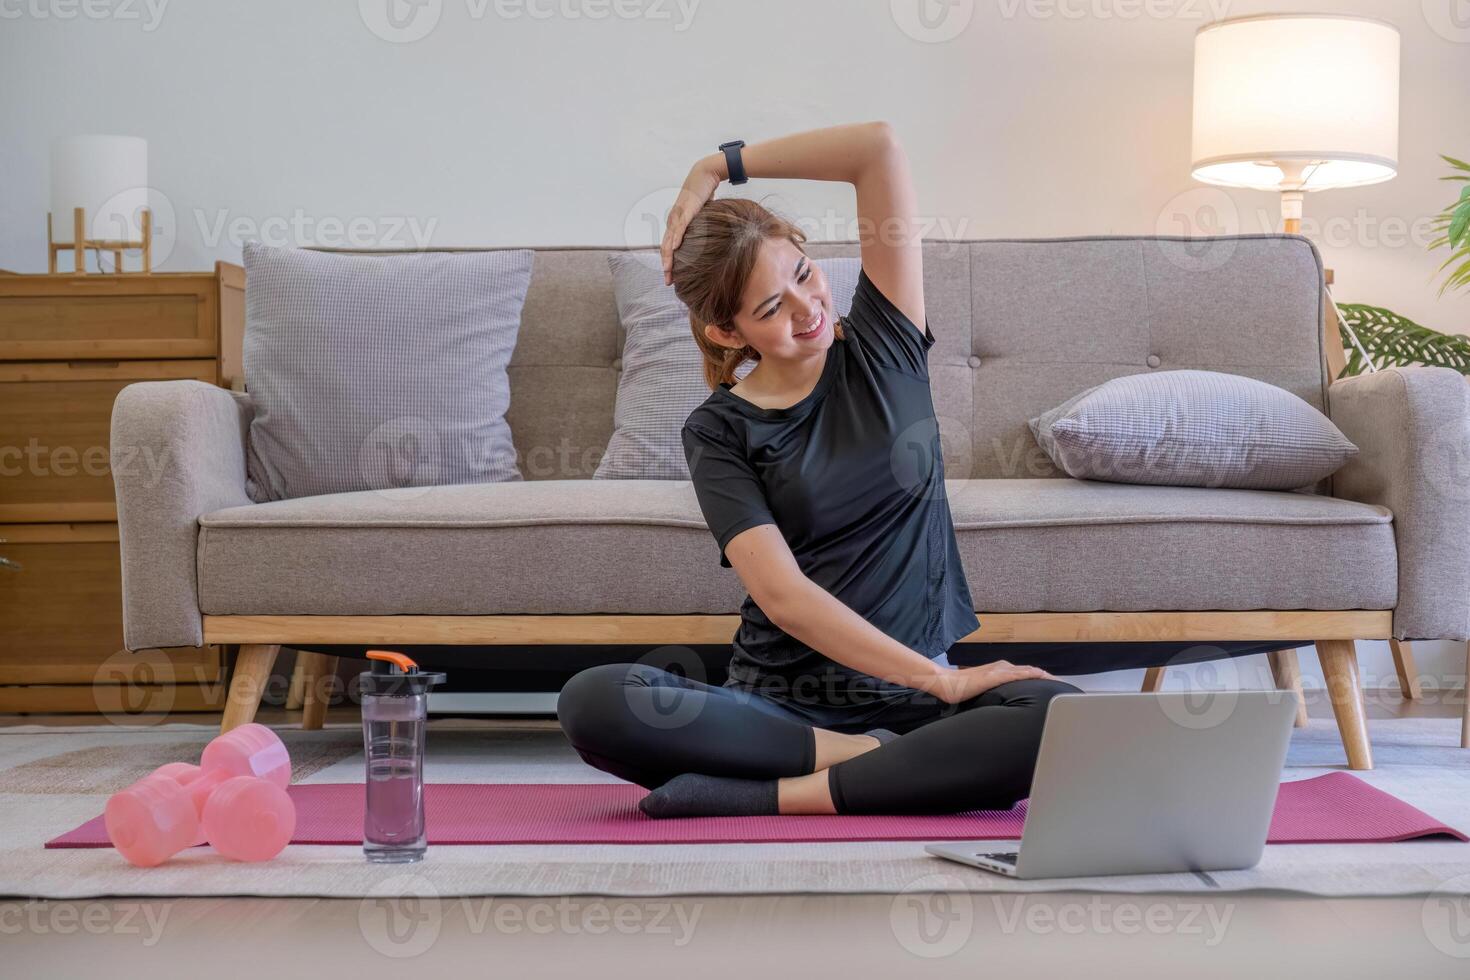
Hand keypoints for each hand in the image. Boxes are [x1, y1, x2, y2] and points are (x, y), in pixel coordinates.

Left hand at [661, 156, 722, 284]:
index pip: (669, 247)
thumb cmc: (704, 193)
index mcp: (677, 223)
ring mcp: (678, 216)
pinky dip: (675, 239)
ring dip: (668, 258)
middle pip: (666, 248)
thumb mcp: (702, 214)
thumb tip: (709, 238)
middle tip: (667, 281)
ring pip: (669, 241)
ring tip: (668, 271)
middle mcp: (674, 221)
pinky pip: (679, 228)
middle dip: (666, 266)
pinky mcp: (686, 211)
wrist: (706, 174)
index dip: (669, 262)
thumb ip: (701, 226)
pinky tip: (673, 250)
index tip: (671, 276)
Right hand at [926, 660, 1057, 704]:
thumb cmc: (962, 690)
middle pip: (1033, 672)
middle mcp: (1004, 668)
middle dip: (1050, 680)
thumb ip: (996, 695)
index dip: (1044, 681)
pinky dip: (1034, 675)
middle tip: (1065, 688)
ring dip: (1046, 677)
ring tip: (1060, 685)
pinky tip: (1044, 678)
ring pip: (1030, 671)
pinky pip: (1020, 674)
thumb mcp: (984, 693)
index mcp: (1002, 671)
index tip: (1056, 690)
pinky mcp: (996, 675)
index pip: (1028, 675)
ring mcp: (1000, 670)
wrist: (946, 684)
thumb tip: (1006, 710)